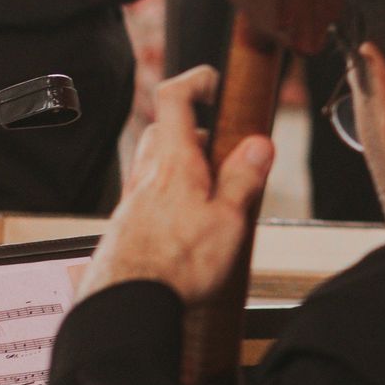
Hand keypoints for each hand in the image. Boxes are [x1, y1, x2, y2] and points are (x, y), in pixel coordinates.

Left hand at [82, 67, 273, 304]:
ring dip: (181, 166)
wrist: (125, 304)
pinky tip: (188, 226)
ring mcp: (132, 201)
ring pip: (154, 165)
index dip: (194, 80)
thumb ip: (243, 178)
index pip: (174, 100)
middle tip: (221, 150)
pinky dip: (171, 197)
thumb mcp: (227, 220)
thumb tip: (259, 143)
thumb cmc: (176, 266)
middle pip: (162, 131)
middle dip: (192, 131)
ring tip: (211, 193)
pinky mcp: (126, 226)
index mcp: (175, 164)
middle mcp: (147, 176)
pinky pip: (149, 196)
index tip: (214, 83)